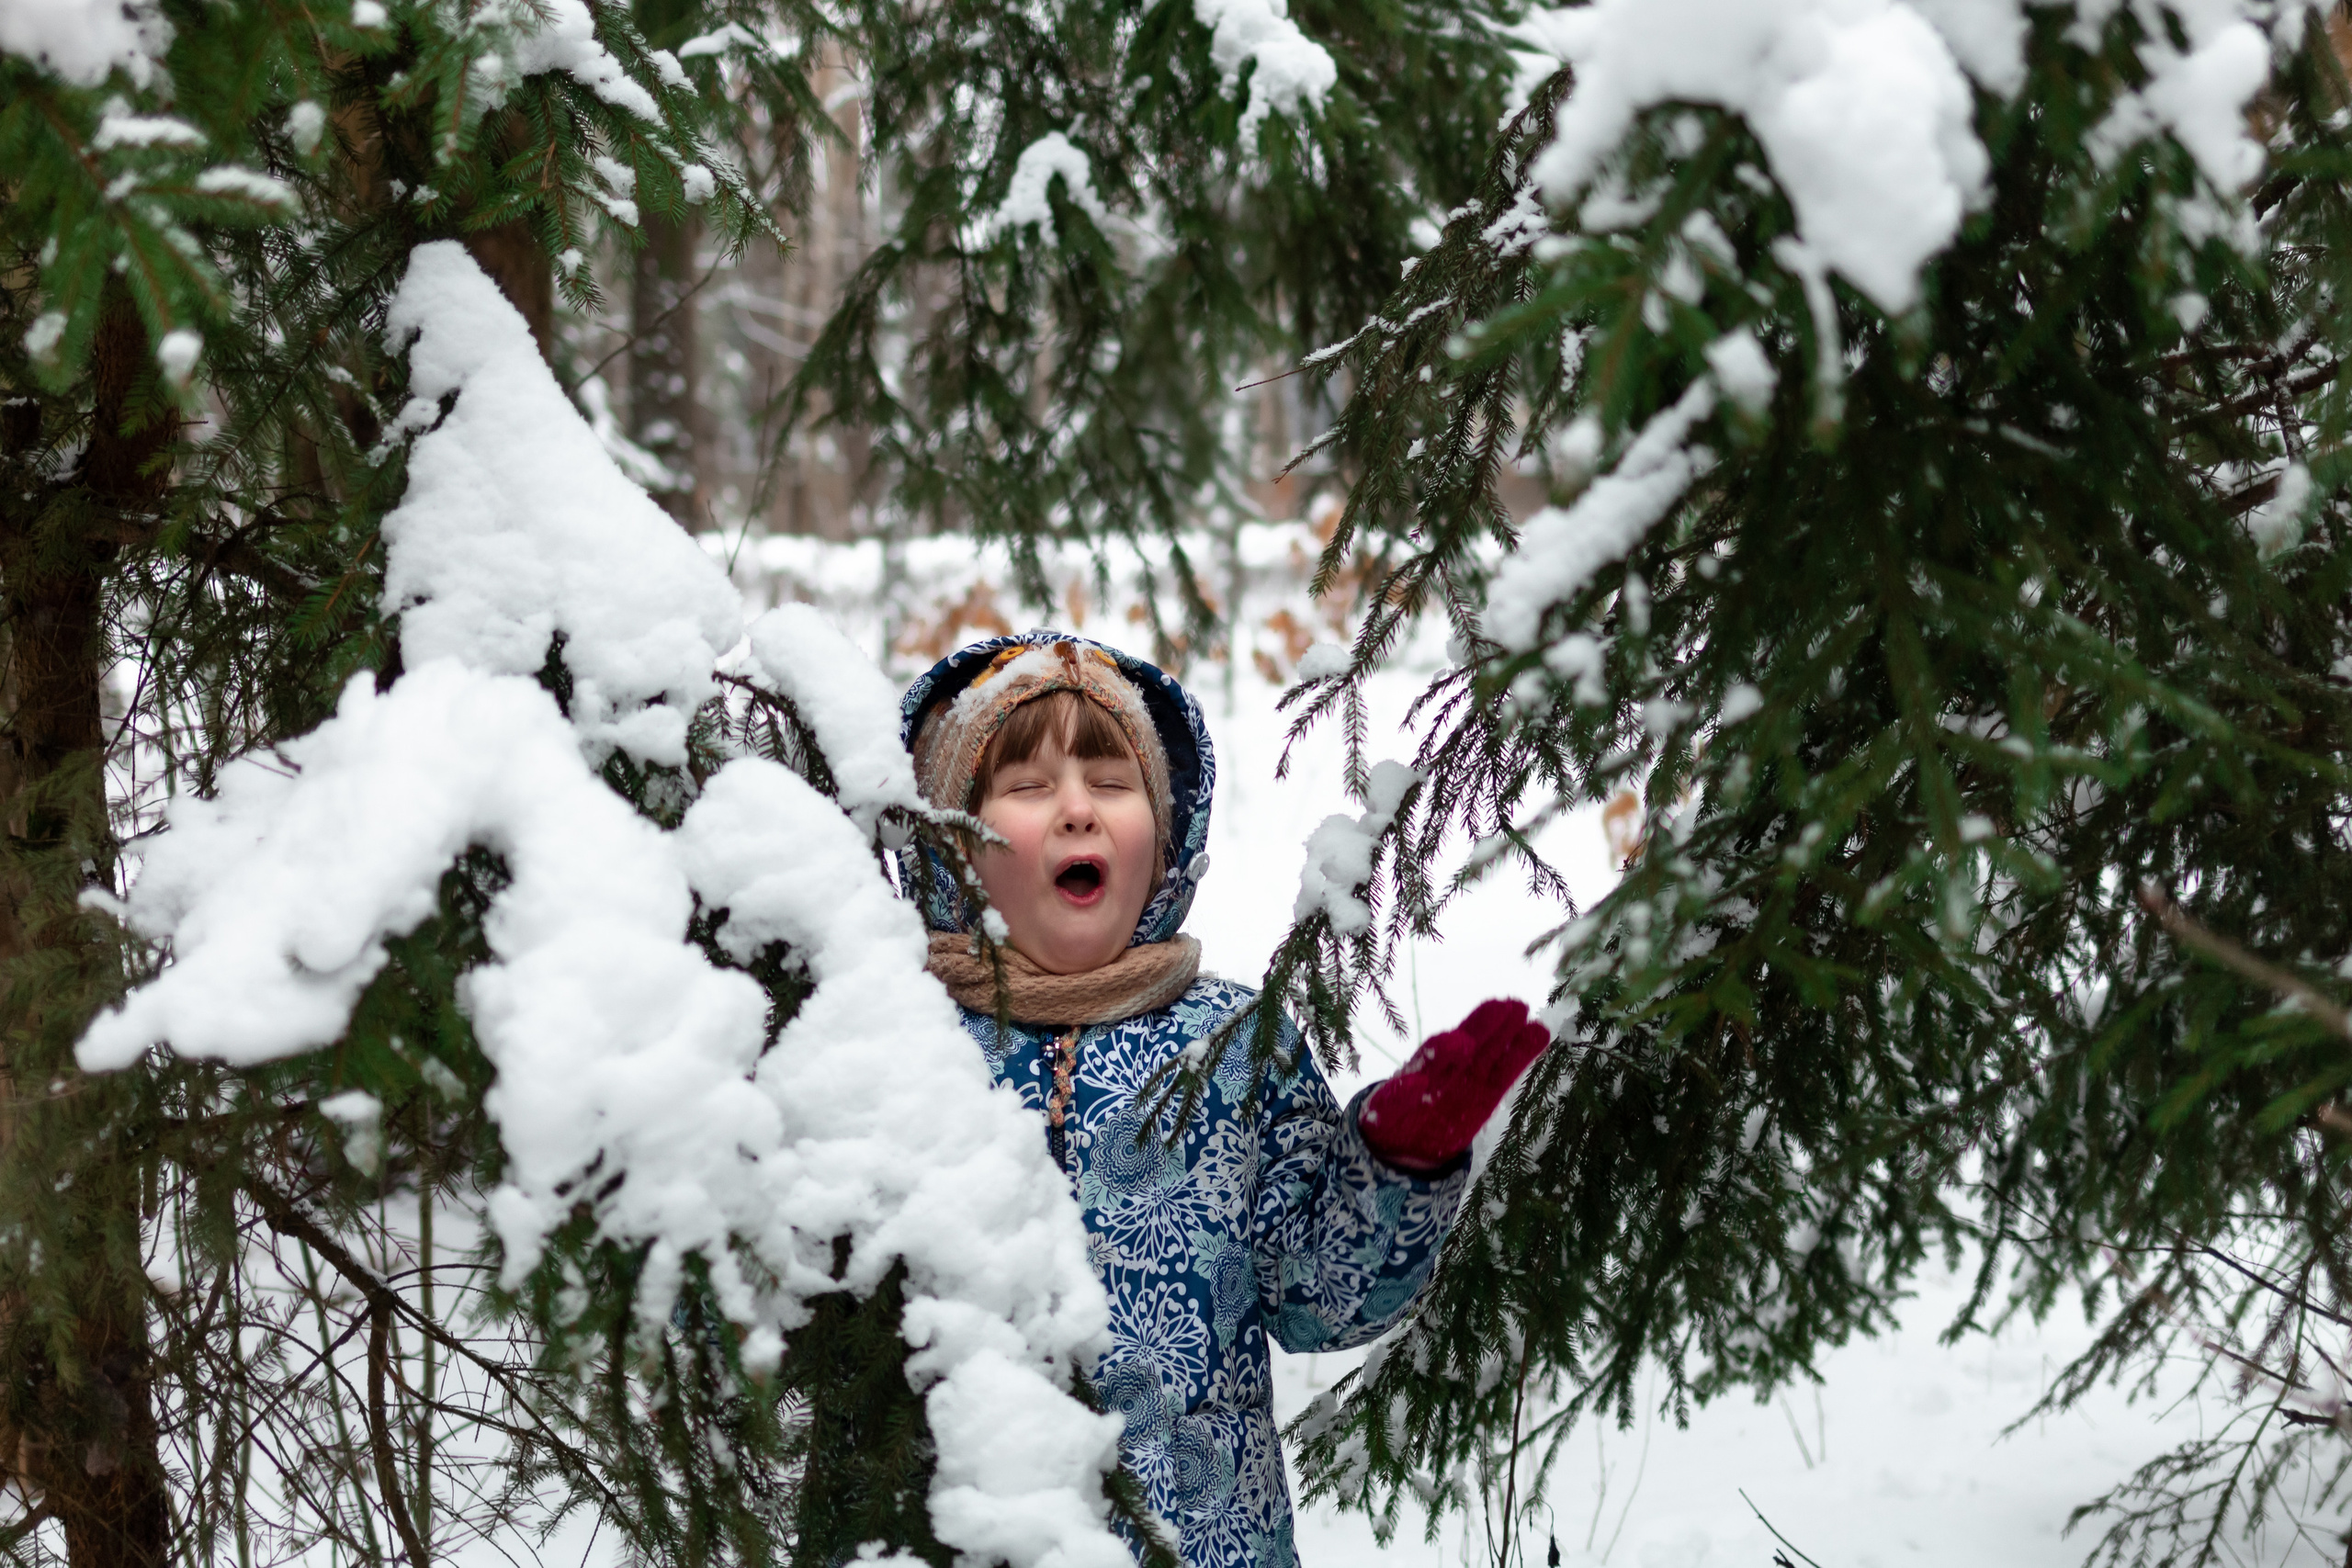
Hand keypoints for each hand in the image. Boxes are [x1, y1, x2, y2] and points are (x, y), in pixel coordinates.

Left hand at [1359, 999, 1550, 1173]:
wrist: (1405, 1141)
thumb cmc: (1391, 1120)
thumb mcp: (1384, 1114)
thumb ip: (1396, 1099)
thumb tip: (1414, 1083)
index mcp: (1415, 1072)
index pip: (1429, 1058)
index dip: (1444, 1051)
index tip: (1460, 1042)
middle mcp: (1444, 1069)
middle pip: (1466, 1044)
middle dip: (1482, 1025)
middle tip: (1505, 1005)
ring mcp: (1467, 1078)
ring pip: (1490, 1052)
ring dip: (1507, 1033)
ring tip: (1523, 1008)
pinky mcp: (1487, 1094)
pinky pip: (1507, 1071)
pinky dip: (1522, 1052)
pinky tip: (1539, 1032)